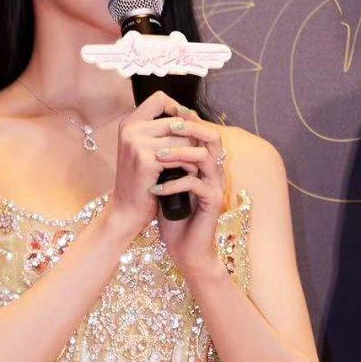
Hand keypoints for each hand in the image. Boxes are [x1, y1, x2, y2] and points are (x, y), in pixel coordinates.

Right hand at [105, 89, 199, 236]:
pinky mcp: (145, 159)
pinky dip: (189, 166)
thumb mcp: (145, 150)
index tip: (188, 127)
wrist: (128, 210)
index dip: (179, 109)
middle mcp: (130, 129)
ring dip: (193, 153)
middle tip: (199, 153)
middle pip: (177, 120)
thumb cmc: (142, 182)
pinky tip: (189, 175)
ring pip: (183, 138)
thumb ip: (160, 132)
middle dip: (193, 138)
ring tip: (194, 166)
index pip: (160, 99)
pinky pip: (181, 155)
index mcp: (129, 123)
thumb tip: (193, 114)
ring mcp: (136, 143)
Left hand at [149, 113, 229, 278]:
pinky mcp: (213, 202)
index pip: (203, 132)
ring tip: (156, 158)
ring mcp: (215, 186)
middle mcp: (215, 171)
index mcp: (205, 164)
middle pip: (212, 137)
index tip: (166, 113)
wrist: (184, 248)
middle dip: (190, 128)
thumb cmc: (173, 215)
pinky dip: (173, 184)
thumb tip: (145, 136)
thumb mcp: (165, 181)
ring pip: (204, 158)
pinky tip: (156, 189)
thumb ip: (163, 160)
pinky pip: (195, 184)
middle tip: (167, 127)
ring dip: (178, 154)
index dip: (188, 120)